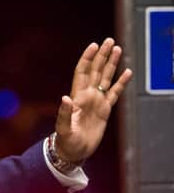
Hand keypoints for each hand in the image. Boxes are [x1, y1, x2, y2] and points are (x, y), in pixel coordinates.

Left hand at [54, 37, 132, 161]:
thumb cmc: (65, 140)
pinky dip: (121, 83)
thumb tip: (65, 98)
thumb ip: (64, 113)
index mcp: (77, 97)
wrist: (73, 151)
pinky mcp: (105, 110)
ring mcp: (97, 101)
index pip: (83, 72)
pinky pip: (115, 93)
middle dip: (102, 55)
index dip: (88, 59)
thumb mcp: (63, 127)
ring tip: (118, 49)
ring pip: (106, 78)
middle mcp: (87, 95)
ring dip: (112, 64)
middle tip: (109, 41)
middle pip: (96, 70)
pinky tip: (127, 72)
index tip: (94, 45)